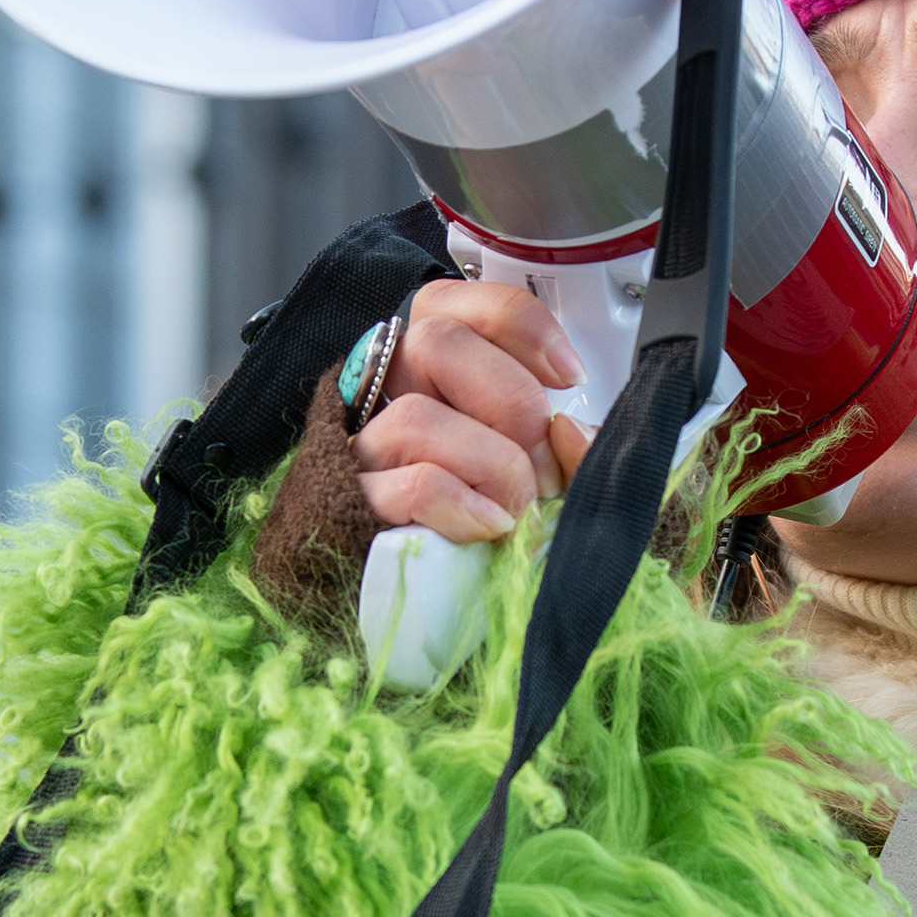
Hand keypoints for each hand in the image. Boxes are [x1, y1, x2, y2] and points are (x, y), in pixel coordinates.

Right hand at [352, 280, 594, 542]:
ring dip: (491, 465)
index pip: (449, 302)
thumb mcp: (539, 477)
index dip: (517, 323)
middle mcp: (383, 396)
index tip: (568, 374)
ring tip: (514, 510)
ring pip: (417, 416)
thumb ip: (564, 451)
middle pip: (435, 342)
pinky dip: (463, 503)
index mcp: (428, 373)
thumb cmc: (486, 532)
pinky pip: (412, 485)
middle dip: (511, 402)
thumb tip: (570, 432)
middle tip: (543, 465)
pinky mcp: (346, 508)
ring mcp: (359, 449)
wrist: (430, 613)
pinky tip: (485, 526)